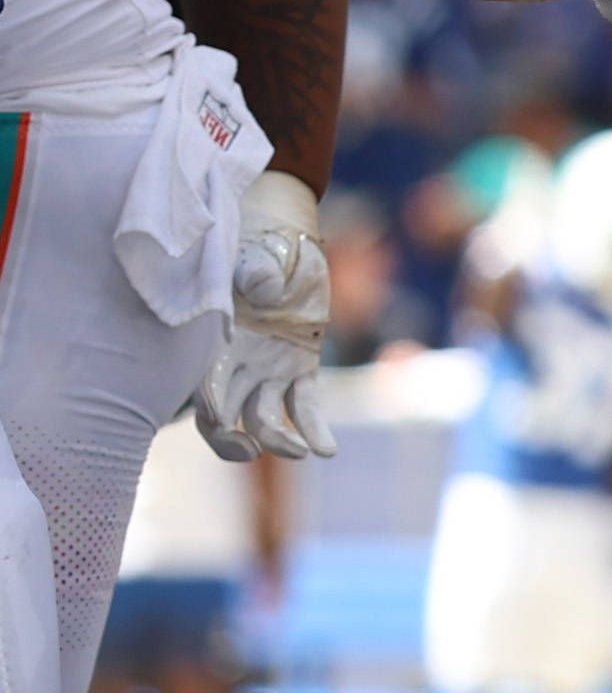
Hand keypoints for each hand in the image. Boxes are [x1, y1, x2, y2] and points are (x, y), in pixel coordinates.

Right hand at [194, 172, 335, 461]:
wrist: (286, 241)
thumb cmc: (263, 246)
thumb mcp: (259, 255)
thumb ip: (256, 272)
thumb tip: (264, 288)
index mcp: (216, 342)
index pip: (204, 385)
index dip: (209, 405)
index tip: (221, 420)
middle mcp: (237, 364)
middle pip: (223, 418)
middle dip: (231, 440)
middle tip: (250, 450)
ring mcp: (268, 369)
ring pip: (265, 419)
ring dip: (278, 440)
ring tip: (301, 451)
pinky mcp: (300, 367)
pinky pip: (305, 405)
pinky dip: (315, 428)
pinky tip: (327, 451)